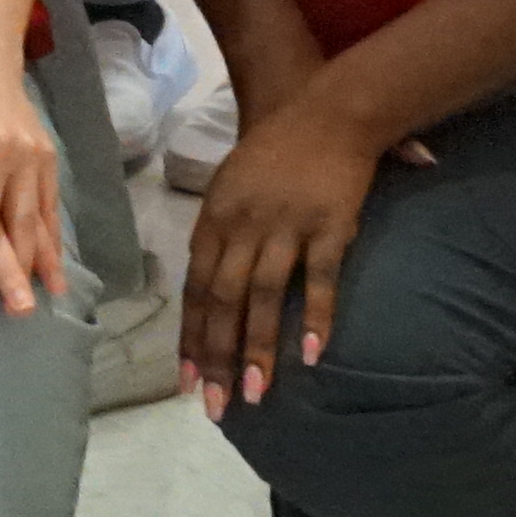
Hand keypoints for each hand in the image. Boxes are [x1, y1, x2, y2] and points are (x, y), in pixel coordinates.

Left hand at [176, 78, 391, 404]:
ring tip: (255, 396)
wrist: (328, 110)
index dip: (190, 335)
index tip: (186, 380)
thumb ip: (223, 236)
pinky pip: (318, 280)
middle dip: (216, 357)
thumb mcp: (232, 187)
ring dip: (257, 349)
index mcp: (214, 218)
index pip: (195, 287)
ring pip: (262, 297)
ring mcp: (284, 226)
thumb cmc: (278, 150)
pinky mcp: (329, 226)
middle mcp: (241, 225)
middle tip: (214, 406)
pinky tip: (309, 356)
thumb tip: (214, 288)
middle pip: (222, 300)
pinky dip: (312, 318)